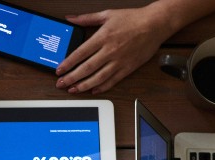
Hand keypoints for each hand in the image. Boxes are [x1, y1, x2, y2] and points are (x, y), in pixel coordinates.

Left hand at [55, 6, 174, 94]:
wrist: (156, 24)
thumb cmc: (133, 18)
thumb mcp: (107, 14)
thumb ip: (87, 18)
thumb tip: (71, 18)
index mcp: (103, 37)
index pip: (80, 53)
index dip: (68, 63)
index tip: (59, 70)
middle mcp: (110, 50)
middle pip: (87, 68)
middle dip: (72, 78)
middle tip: (61, 84)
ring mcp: (120, 60)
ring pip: (99, 77)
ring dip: (84, 85)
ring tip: (73, 90)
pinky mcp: (129, 67)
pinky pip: (114, 80)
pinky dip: (103, 87)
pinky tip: (94, 90)